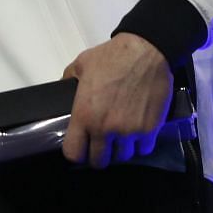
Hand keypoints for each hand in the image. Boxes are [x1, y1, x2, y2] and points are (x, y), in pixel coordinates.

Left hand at [61, 34, 171, 168]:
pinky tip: (137, 134)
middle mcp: (105, 128)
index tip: (80, 148)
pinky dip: (140, 145)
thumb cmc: (111, 57)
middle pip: (99, 161)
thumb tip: (62, 89)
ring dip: (121, 150)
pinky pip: (144, 149)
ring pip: (123, 157)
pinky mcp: (150, 129)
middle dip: (99, 155)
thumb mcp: (79, 66)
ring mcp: (129, 131)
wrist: (146, 51)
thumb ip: (67, 81)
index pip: (74, 153)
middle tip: (102, 145)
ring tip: (121, 138)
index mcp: (84, 116)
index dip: (76, 153)